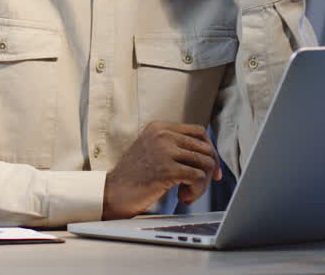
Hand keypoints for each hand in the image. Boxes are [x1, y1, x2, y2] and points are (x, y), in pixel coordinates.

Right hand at [102, 122, 222, 219]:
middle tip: (198, 186)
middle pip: (205, 148)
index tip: (211, 169)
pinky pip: (198, 177)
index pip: (199, 132)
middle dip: (208, 170)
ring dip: (202, 183)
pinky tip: (183, 197)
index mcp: (159, 127)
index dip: (210, 151)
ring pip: (205, 163)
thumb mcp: (152, 149)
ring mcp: (164, 151)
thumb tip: (209, 155)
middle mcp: (162, 134)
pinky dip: (196, 190)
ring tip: (188, 193)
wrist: (113, 193)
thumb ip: (174, 145)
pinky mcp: (167, 170)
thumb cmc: (134, 176)